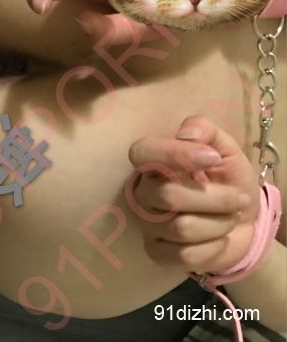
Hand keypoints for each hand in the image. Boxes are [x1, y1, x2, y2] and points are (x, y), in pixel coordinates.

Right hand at [128, 115, 260, 273]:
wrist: (244, 222)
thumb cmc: (226, 180)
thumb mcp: (224, 149)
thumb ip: (205, 130)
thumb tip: (187, 134)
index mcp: (151, 163)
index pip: (143, 152)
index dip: (175, 154)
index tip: (212, 159)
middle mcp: (142, 192)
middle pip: (168, 196)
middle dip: (215, 199)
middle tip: (238, 199)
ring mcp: (146, 224)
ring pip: (182, 228)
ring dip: (219, 223)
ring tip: (229, 218)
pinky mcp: (156, 252)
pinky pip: (185, 255)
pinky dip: (214, 247)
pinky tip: (218, 239)